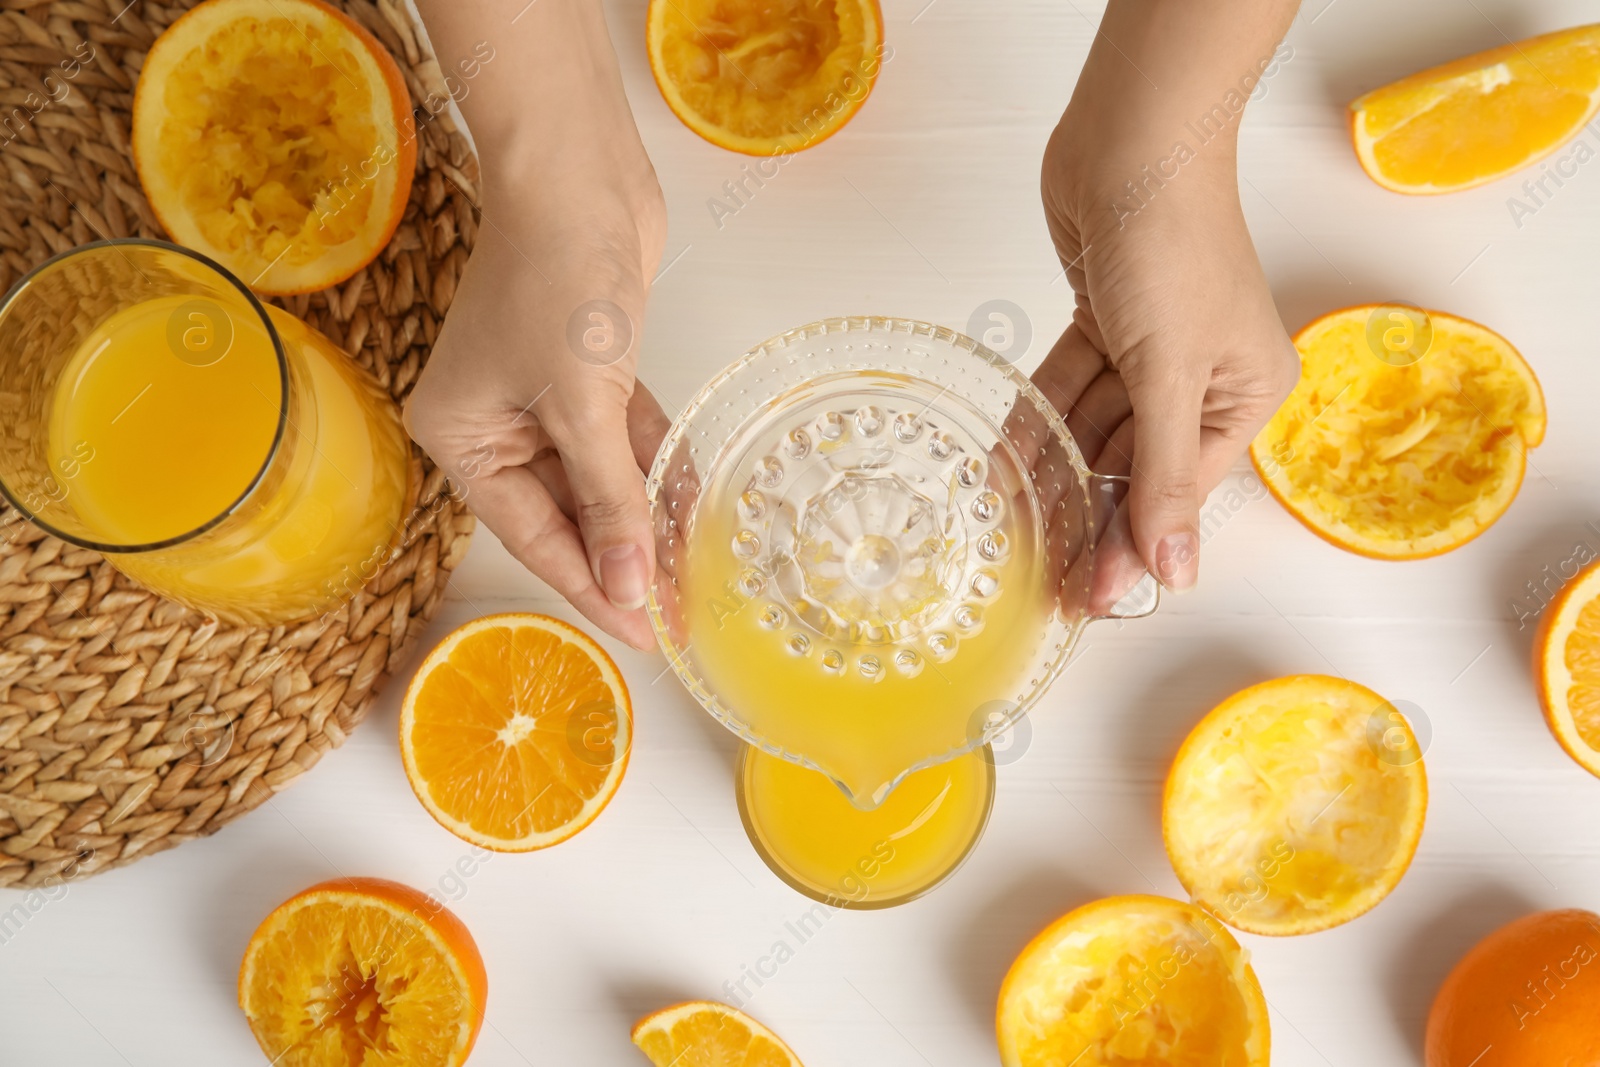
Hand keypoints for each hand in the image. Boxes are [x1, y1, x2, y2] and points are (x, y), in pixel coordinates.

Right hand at [407, 0, 671, 649]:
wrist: (579, 175)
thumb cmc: (557, 279)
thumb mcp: (582, 406)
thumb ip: (609, 501)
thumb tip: (630, 585)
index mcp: (463, 440)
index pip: (535, 537)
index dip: (593, 588)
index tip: (644, 634)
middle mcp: (496, 425)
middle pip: (568, 514)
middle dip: (624, 558)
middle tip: (679, 613)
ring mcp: (543, 398)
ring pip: (600, 480)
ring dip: (646, 518)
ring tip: (695, 573)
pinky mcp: (589, 372)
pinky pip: (622, 440)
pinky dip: (653, 467)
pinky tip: (691, 505)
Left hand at [1034, 0, 1299, 591]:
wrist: (1131, 142)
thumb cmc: (1173, 246)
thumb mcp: (1171, 375)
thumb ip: (1162, 476)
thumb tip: (1177, 570)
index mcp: (1244, 394)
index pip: (1181, 492)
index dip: (1133, 546)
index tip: (1094, 599)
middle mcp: (1202, 378)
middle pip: (1135, 467)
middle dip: (1089, 518)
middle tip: (1045, 581)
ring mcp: (1149, 351)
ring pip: (1094, 430)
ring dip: (1054, 473)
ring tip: (1011, 530)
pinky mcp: (1102, 323)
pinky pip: (1067, 389)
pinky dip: (1038, 421)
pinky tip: (1003, 464)